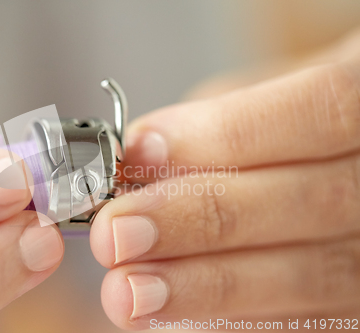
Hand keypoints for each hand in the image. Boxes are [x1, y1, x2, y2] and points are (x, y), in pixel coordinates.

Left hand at [90, 30, 359, 329]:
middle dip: (201, 221)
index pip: (318, 114)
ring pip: (309, 278)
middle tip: (116, 235)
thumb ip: (208, 125)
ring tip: (130, 289)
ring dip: (206, 287)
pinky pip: (304, 320)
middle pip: (311, 204)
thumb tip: (140, 156)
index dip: (225, 137)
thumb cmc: (292, 119)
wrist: (341, 154)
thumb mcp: (259, 99)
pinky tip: (174, 317)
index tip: (140, 153)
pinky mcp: (358, 305)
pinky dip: (232, 318)